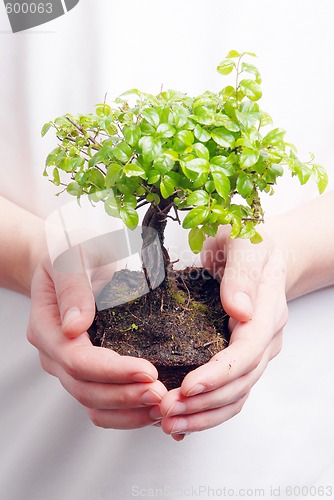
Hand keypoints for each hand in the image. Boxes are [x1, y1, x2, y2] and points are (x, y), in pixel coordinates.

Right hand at [27, 258, 166, 428]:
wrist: (68, 258)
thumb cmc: (72, 251)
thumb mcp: (71, 257)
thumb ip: (73, 288)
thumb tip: (75, 326)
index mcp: (47, 326)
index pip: (77, 360)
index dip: (113, 371)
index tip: (148, 371)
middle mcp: (55, 353)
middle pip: (85, 389)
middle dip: (125, 396)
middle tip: (162, 396)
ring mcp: (69, 365)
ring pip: (92, 403)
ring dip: (128, 411)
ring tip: (162, 408)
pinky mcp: (87, 370)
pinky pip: (101, 402)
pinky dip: (126, 411)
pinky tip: (152, 408)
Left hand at [159, 226, 287, 438]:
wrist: (260, 253)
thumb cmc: (248, 243)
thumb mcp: (244, 245)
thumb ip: (242, 274)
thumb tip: (238, 309)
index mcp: (267, 312)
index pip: (248, 352)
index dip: (220, 373)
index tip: (189, 386)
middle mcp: (264, 338)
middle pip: (241, 383)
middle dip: (204, 403)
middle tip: (166, 411)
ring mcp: (254, 352)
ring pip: (235, 395)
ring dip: (203, 415)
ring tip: (168, 423)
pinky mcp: (239, 358)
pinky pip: (228, 393)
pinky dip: (206, 411)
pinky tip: (181, 421)